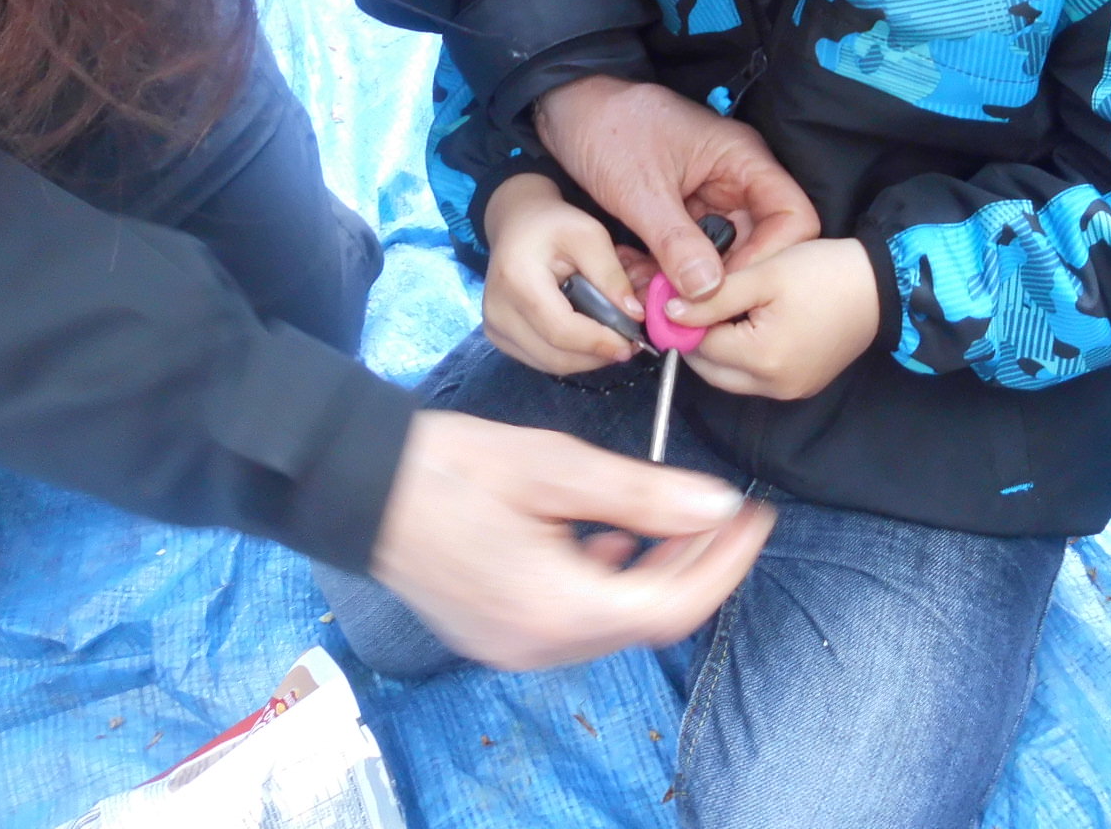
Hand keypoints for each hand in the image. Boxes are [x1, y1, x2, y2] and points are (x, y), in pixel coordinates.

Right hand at [369, 411, 774, 669]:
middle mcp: (537, 642)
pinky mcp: (495, 633)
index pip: (672, 606)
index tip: (754, 518)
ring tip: (673, 518)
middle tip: (722, 511)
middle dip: (695, 566)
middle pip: (647, 620)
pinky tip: (608, 537)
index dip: (723, 565)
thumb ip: (641, 494)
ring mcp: (512, 645)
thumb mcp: (553, 466)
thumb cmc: (447, 466)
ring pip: (613, 623)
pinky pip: (574, 622)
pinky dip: (609, 584)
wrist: (357, 485)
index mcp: (554, 605)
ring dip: (654, 575)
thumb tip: (716, 505)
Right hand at [482, 174, 644, 372]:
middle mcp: (497, 311)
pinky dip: (571, 356)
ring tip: (613, 338)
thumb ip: (611, 274)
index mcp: (516, 282)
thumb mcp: (589, 235)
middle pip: (556, 356)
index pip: (560, 330)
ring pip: (551, 364)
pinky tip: (589, 337)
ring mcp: (495, 328)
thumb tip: (634, 316)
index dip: (598, 343)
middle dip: (598, 355)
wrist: (517, 223)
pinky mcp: (499, 336)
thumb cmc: (554, 224)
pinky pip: (541, 360)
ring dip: (587, 359)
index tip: (632, 344)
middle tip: (630, 344)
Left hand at [534, 77, 818, 299]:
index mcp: (742, 161)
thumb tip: (708, 292)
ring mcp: (708, 199)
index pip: (792, 216)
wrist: (566, 108)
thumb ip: (676, 241)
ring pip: (718, 256)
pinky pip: (688, 254)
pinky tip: (638, 283)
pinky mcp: (681, 213)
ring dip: (688, 283)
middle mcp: (735, 181)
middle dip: (723, 282)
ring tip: (651, 298)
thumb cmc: (608, 127)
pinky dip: (666, 272)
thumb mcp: (640, 189)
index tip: (734, 290)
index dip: (774, 257)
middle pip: (758, 244)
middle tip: (687, 310)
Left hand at [666, 238, 880, 400]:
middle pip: (709, 370)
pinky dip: (742, 356)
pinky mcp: (801, 386)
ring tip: (722, 310)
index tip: (672, 295)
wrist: (882, 287)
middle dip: (696, 338)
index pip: (698, 347)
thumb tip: (669, 313)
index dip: (682, 320)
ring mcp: (789, 391)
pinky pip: (755, 378)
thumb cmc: (824, 273)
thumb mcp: (764, 275)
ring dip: (718, 349)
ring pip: (730, 377)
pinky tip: (747, 325)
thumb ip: (713, 297)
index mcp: (762, 359)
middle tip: (694, 303)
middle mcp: (774, 386)